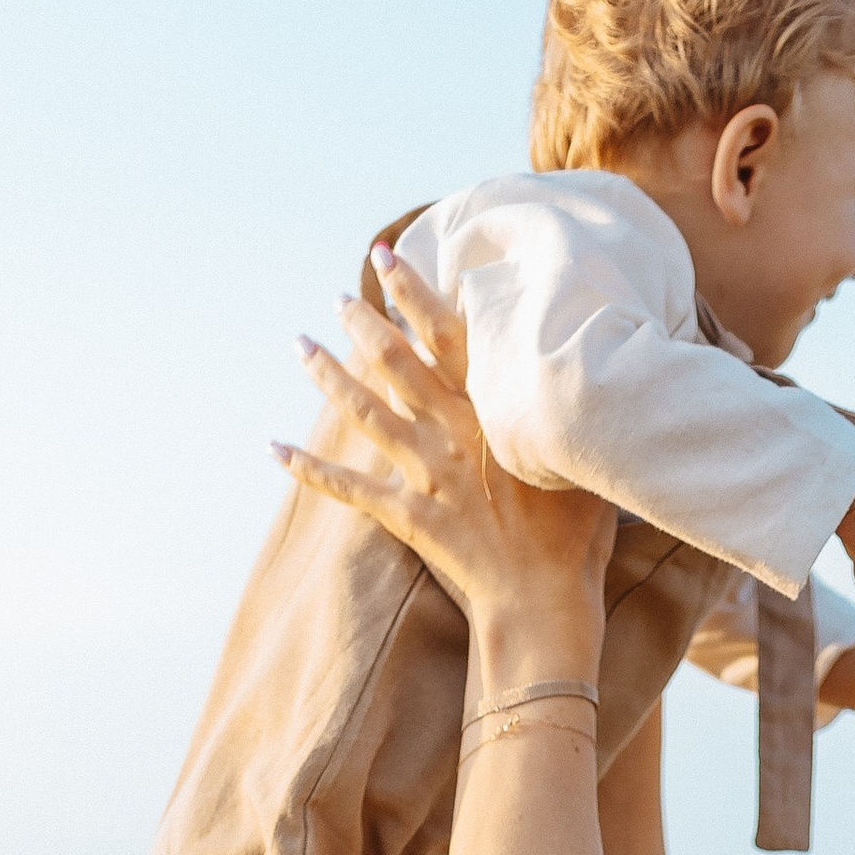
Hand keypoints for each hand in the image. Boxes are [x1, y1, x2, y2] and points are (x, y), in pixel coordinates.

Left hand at [278, 254, 614, 659]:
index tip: (387, 258)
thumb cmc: (577, 531)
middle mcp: (450, 429)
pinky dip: (309, 467)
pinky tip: (274, 447)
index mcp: (491, 408)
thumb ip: (560, 409)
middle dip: (363, 323)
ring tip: (301, 345)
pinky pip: (348, 487)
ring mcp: (426, 471)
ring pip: (365, 410)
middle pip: (395, 362)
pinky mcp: (409, 514)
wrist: (544, 596)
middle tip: (339, 298)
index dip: (413, 293)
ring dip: (328, 375)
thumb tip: (574, 367)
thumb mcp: (580, 454)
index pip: (444, 334)